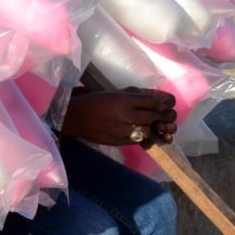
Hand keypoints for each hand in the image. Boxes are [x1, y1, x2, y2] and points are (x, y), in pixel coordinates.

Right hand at [60, 87, 176, 146]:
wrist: (74, 118)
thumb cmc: (93, 101)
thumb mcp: (114, 93)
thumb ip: (134, 94)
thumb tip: (154, 97)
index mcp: (124, 99)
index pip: (152, 102)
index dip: (160, 104)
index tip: (160, 104)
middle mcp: (126, 115)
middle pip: (153, 116)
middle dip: (157, 116)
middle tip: (157, 115)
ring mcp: (123, 130)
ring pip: (148, 130)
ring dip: (149, 127)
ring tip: (145, 124)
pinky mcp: (119, 141)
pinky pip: (138, 140)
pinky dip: (140, 135)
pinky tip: (135, 131)